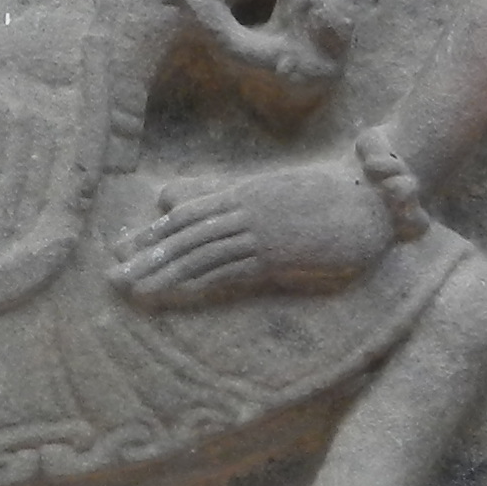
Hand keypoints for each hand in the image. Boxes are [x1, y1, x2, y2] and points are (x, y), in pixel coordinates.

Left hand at [110, 162, 394, 308]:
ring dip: (163, 271)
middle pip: (185, 232)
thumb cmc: (333, 199)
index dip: (155, 233)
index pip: (189, 214)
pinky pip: (227, 267)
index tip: (125, 249)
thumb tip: (220, 211)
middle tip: (114, 275)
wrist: (372, 198)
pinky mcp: (275, 251)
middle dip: (147, 255)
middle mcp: (245, 207)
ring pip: (199, 250)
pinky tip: (174, 292)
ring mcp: (258, 229)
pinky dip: (196, 280)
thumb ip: (245, 203)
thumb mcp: (281, 197)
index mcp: (245, 193)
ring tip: (132, 288)